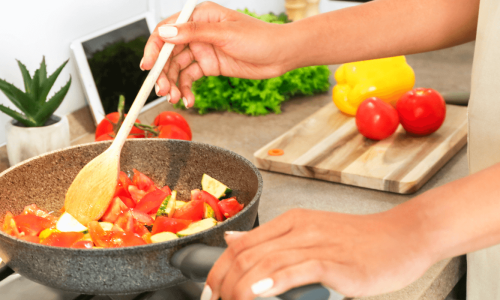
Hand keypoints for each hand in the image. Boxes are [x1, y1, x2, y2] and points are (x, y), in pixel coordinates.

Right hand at [141, 2, 292, 107]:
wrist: (280, 55)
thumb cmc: (259, 38)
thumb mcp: (225, 33)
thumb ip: (194, 33)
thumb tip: (166, 33)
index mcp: (199, 16)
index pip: (167, 31)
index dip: (154, 48)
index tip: (147, 66)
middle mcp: (197, 32)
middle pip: (169, 53)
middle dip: (163, 73)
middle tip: (162, 91)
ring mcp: (203, 49)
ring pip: (178, 68)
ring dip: (174, 84)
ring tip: (175, 99)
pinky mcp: (209, 65)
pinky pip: (191, 78)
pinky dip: (187, 90)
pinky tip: (189, 100)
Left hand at [203, 208, 435, 299]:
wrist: (404, 236)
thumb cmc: (361, 241)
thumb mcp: (311, 231)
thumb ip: (272, 239)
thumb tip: (233, 240)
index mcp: (292, 221)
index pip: (241, 243)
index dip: (218, 269)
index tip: (210, 290)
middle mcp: (300, 228)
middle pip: (247, 254)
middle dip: (223, 283)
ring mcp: (318, 243)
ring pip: (266, 262)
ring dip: (241, 288)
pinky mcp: (336, 261)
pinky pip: (297, 269)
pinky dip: (273, 281)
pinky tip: (257, 293)